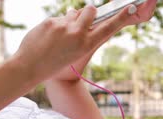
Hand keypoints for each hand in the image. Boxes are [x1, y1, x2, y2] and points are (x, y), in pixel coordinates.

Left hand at [14, 0, 156, 82]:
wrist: (30, 67)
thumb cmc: (55, 62)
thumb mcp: (76, 52)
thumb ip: (83, 35)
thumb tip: (86, 15)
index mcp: (87, 45)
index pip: (108, 27)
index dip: (121, 17)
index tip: (131, 6)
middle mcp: (78, 34)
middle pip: (91, 10)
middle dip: (89, 11)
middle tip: (82, 20)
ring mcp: (64, 27)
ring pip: (73, 12)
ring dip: (71, 19)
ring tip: (60, 35)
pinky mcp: (51, 22)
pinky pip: (59, 18)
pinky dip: (56, 25)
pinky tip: (48, 37)